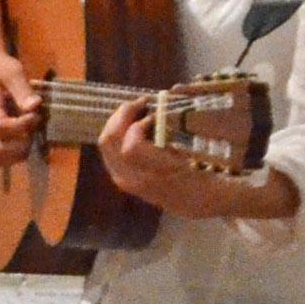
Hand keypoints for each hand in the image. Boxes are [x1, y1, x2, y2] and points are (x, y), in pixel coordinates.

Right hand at [0, 46, 41, 165]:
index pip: (0, 127)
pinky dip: (17, 153)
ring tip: (30, 133)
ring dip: (19, 152)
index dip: (21, 125)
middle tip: (32, 128)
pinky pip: (3, 156)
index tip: (35, 114)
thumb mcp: (12, 71)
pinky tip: (27, 137)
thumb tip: (34, 106)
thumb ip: (21, 89)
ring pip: (0, 158)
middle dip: (20, 145)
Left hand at [97, 96, 209, 210]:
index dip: (139, 125)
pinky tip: (131, 123)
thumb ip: (170, 136)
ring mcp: (123, 178)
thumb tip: (152, 113)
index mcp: (154, 175)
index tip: (154, 112)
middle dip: (122, 114)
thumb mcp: (192, 155)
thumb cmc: (199, 175)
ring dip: (117, 121)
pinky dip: (116, 132)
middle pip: (110, 140)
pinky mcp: (119, 177)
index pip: (131, 147)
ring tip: (135, 109)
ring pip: (105, 143)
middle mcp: (133, 178)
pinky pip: (108, 150)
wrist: (193, 202)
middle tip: (141, 101)